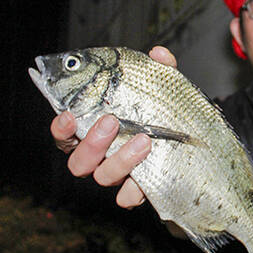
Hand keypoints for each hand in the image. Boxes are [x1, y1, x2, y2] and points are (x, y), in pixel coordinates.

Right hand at [50, 46, 177, 207]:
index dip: (62, 128)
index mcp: (96, 132)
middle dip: (93, 142)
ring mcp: (118, 176)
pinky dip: (135, 190)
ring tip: (145, 140)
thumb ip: (159, 72)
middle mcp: (101, 157)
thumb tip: (159, 55)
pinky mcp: (136, 191)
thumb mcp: (163, 91)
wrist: (191, 147)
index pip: (66, 134)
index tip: (69, 115)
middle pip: (79, 160)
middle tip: (111, 121)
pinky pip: (127, 198)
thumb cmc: (164, 116)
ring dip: (121, 159)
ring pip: (103, 177)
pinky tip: (150, 175)